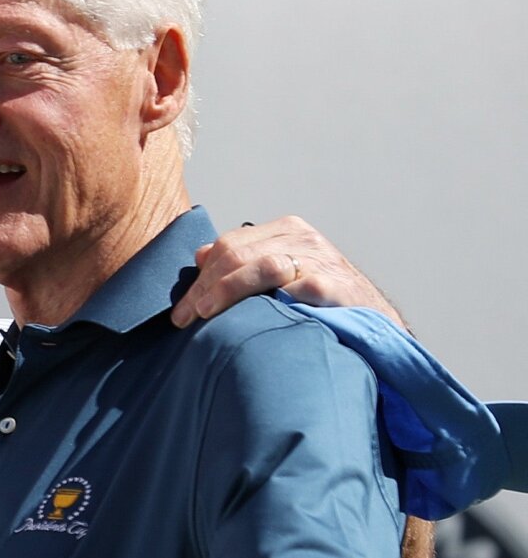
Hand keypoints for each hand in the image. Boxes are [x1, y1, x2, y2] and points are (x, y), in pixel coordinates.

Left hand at [170, 216, 400, 328]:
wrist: (375, 326)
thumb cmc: (322, 303)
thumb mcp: (282, 275)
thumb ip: (244, 263)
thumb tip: (200, 255)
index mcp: (286, 231)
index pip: (228, 245)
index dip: (200, 277)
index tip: (182, 309)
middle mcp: (302, 239)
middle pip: (236, 254)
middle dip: (203, 288)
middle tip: (184, 318)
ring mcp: (319, 259)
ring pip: (258, 265)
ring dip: (224, 291)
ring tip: (204, 314)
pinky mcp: (332, 285)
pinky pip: (292, 287)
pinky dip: (265, 300)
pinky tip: (246, 318)